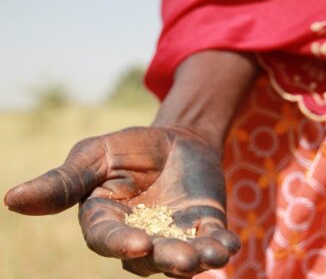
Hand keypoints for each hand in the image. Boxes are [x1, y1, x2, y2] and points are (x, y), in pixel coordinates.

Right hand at [5, 126, 239, 277]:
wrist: (175, 139)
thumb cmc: (130, 148)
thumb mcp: (96, 156)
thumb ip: (64, 182)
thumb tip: (11, 200)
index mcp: (108, 220)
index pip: (107, 238)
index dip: (119, 243)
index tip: (136, 243)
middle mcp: (140, 235)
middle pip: (149, 257)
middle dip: (165, 259)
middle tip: (180, 260)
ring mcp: (174, 234)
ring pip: (182, 255)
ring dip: (197, 259)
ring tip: (211, 256)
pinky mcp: (203, 226)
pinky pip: (211, 241)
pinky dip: (220, 245)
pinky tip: (229, 244)